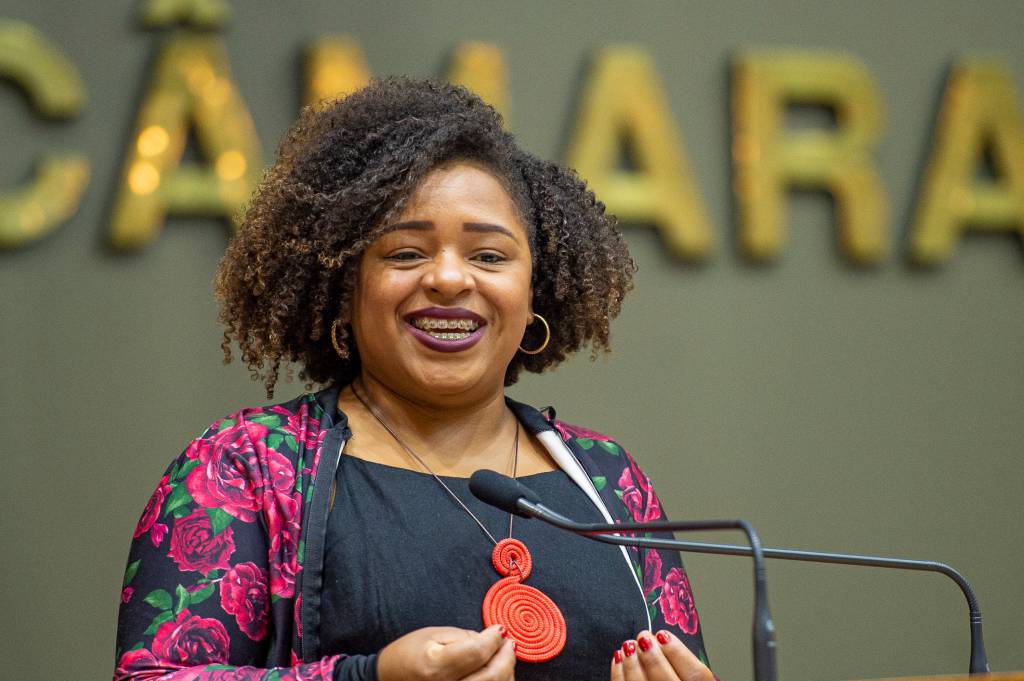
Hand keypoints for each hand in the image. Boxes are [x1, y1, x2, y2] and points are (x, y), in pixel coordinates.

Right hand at [377, 624, 515, 680]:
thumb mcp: (433, 635)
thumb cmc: (408, 655)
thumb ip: (465, 637)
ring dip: (506, 670)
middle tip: (509, 642)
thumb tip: (492, 639)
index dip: (494, 639)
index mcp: (436, 666)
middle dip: (507, 656)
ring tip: (504, 655)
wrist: (389, 679)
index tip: (500, 629)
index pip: (478, 652)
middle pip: (492, 675)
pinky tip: (497, 670)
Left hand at [610, 630, 713, 680]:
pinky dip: (619, 675)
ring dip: (632, 664)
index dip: (678, 652)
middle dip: (652, 657)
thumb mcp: (686, 677)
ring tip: (629, 645)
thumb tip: (659, 640)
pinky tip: (619, 659)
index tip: (663, 635)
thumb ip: (680, 667)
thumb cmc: (673, 680)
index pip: (696, 675)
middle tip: (643, 637)